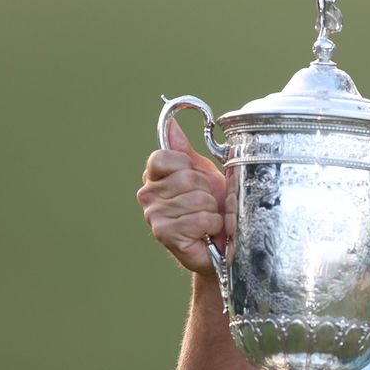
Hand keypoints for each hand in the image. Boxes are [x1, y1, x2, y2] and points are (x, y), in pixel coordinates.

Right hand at [137, 119, 226, 276]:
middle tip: (207, 205)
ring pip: (197, 199)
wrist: (222, 245)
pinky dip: (212, 226)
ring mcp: (153, 215)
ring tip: (208, 220)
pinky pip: (200, 219)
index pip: (164, 156)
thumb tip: (171, 124)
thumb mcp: (202, 173)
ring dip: (212, 211)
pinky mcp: (164, 234)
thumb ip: (184, 150)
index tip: (196, 180)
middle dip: (208, 192)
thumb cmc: (212, 208)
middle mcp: (148, 194)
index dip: (187, 167)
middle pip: (187, 178)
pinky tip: (207, 233)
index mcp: (154, 176)